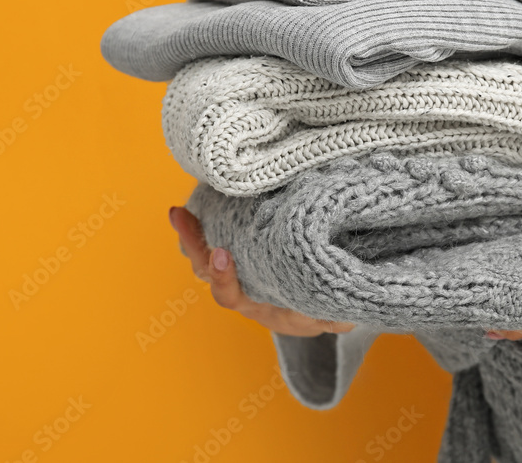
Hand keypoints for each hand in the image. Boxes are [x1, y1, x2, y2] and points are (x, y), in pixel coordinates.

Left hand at [169, 206, 355, 336]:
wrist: (316, 308)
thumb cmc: (321, 309)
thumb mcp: (331, 318)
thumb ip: (334, 318)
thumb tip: (343, 316)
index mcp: (258, 305)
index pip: (232, 294)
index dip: (224, 278)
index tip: (223, 254)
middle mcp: (242, 289)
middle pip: (206, 271)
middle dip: (193, 245)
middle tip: (182, 217)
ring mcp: (238, 272)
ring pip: (205, 255)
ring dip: (191, 232)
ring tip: (179, 210)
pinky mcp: (240, 250)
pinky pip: (215, 238)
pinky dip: (203, 224)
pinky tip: (196, 203)